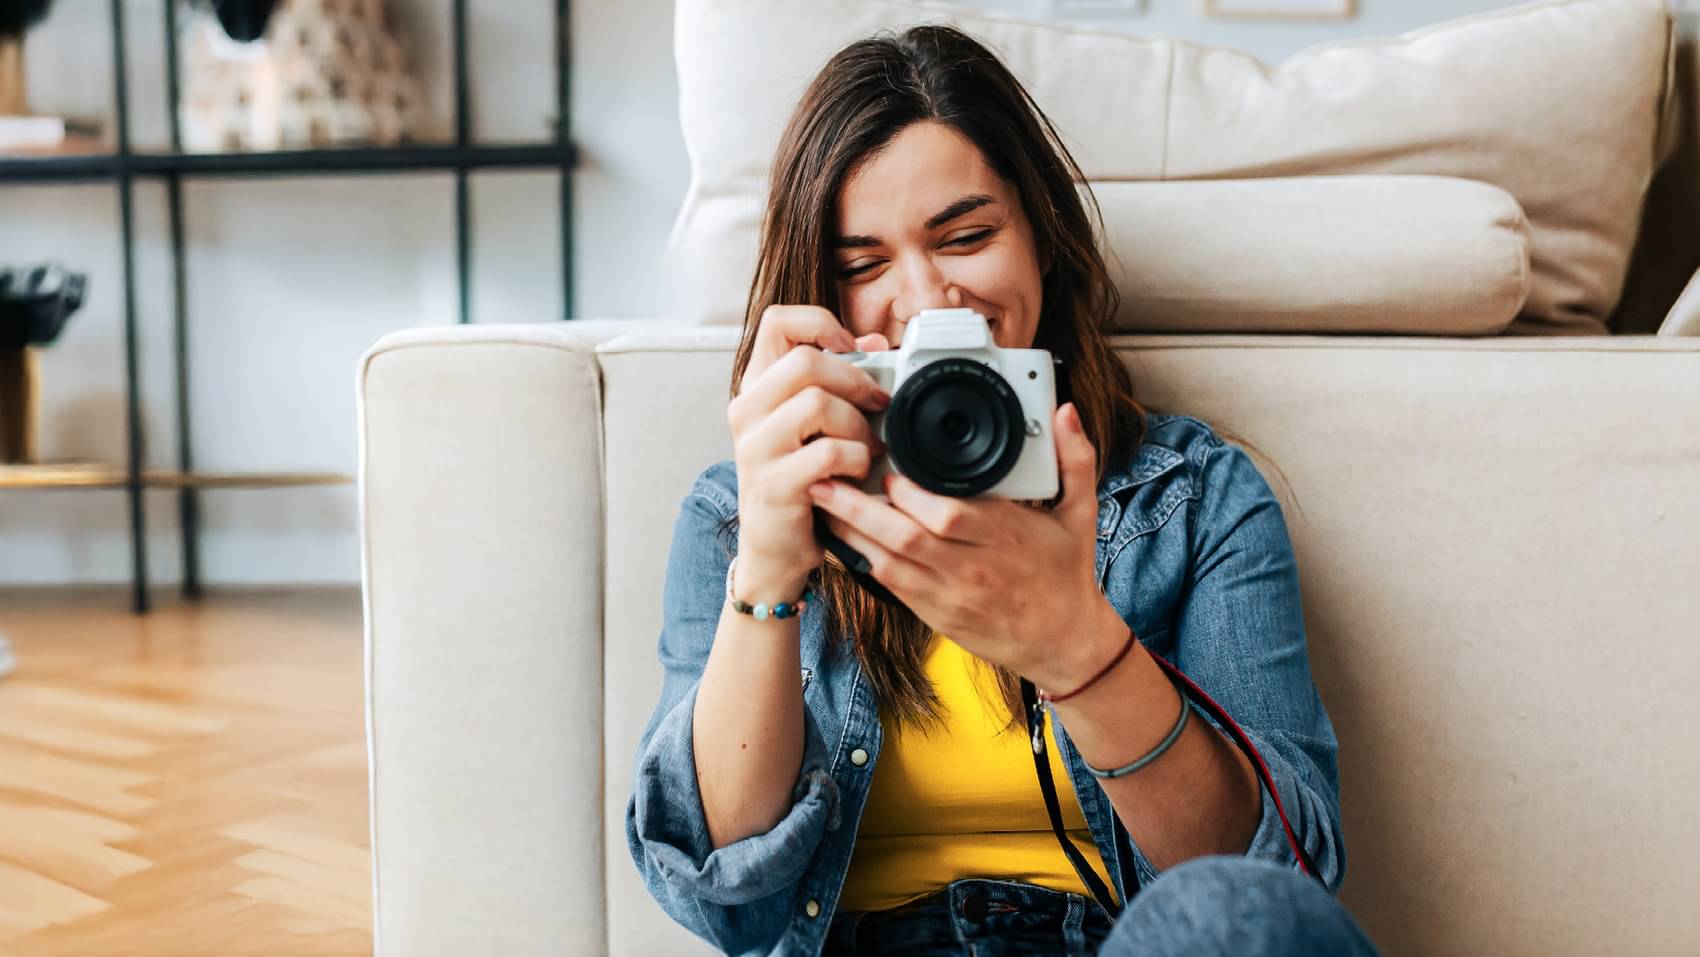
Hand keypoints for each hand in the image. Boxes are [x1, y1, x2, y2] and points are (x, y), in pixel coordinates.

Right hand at [728, 304, 891, 594]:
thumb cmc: (801, 479)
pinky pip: (828, 452)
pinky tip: (857, 473)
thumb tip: (874, 344)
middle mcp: (746, 410)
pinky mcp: (773, 483)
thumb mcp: (814, 423)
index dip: (821, 324)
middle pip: (804, 360)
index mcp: (756, 386)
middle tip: (878, 405)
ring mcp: (755, 447)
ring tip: (867, 447)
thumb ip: (839, 380)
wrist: (775, 547)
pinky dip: (856, 460)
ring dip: (858, 426)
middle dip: (856, 380)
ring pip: (817, 403)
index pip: (777, 322)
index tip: (851, 350)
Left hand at [808, 402, 1119, 687]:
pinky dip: (860, 560)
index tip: (889, 468)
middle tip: (827, 478)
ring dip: (850, 533)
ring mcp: (949, 594)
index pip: (950, 514)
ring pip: (889, 562)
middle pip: (907, 538)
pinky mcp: (934, 613)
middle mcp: (973, 567)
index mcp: (1006, 536)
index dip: (911, 494)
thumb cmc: (1067, 574)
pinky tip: (838, 537)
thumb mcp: (1081, 514)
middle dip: (860, 508)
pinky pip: (889, 585)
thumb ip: (1075, 458)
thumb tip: (1067, 411)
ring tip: (821, 502)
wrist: (1062, 642)